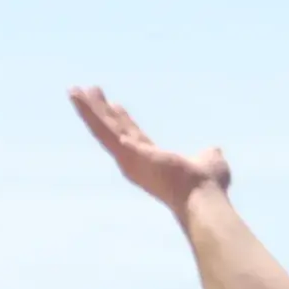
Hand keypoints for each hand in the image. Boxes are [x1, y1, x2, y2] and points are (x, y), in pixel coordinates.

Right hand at [73, 84, 231, 220]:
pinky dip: (91, 115)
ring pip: (103, 128)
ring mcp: (129, 156)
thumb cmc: (207, 186)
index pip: (133, 135)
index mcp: (152, 160)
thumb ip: (208, 154)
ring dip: (87, 109)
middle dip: (99, 110)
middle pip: (112, 129)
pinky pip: (105, 130)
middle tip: (86, 91)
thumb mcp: (209, 161)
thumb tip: (214, 151)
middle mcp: (135, 159)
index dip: (123, 120)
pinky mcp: (128, 151)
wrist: (202, 197)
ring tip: (73, 90)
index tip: (115, 104)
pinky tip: (81, 100)